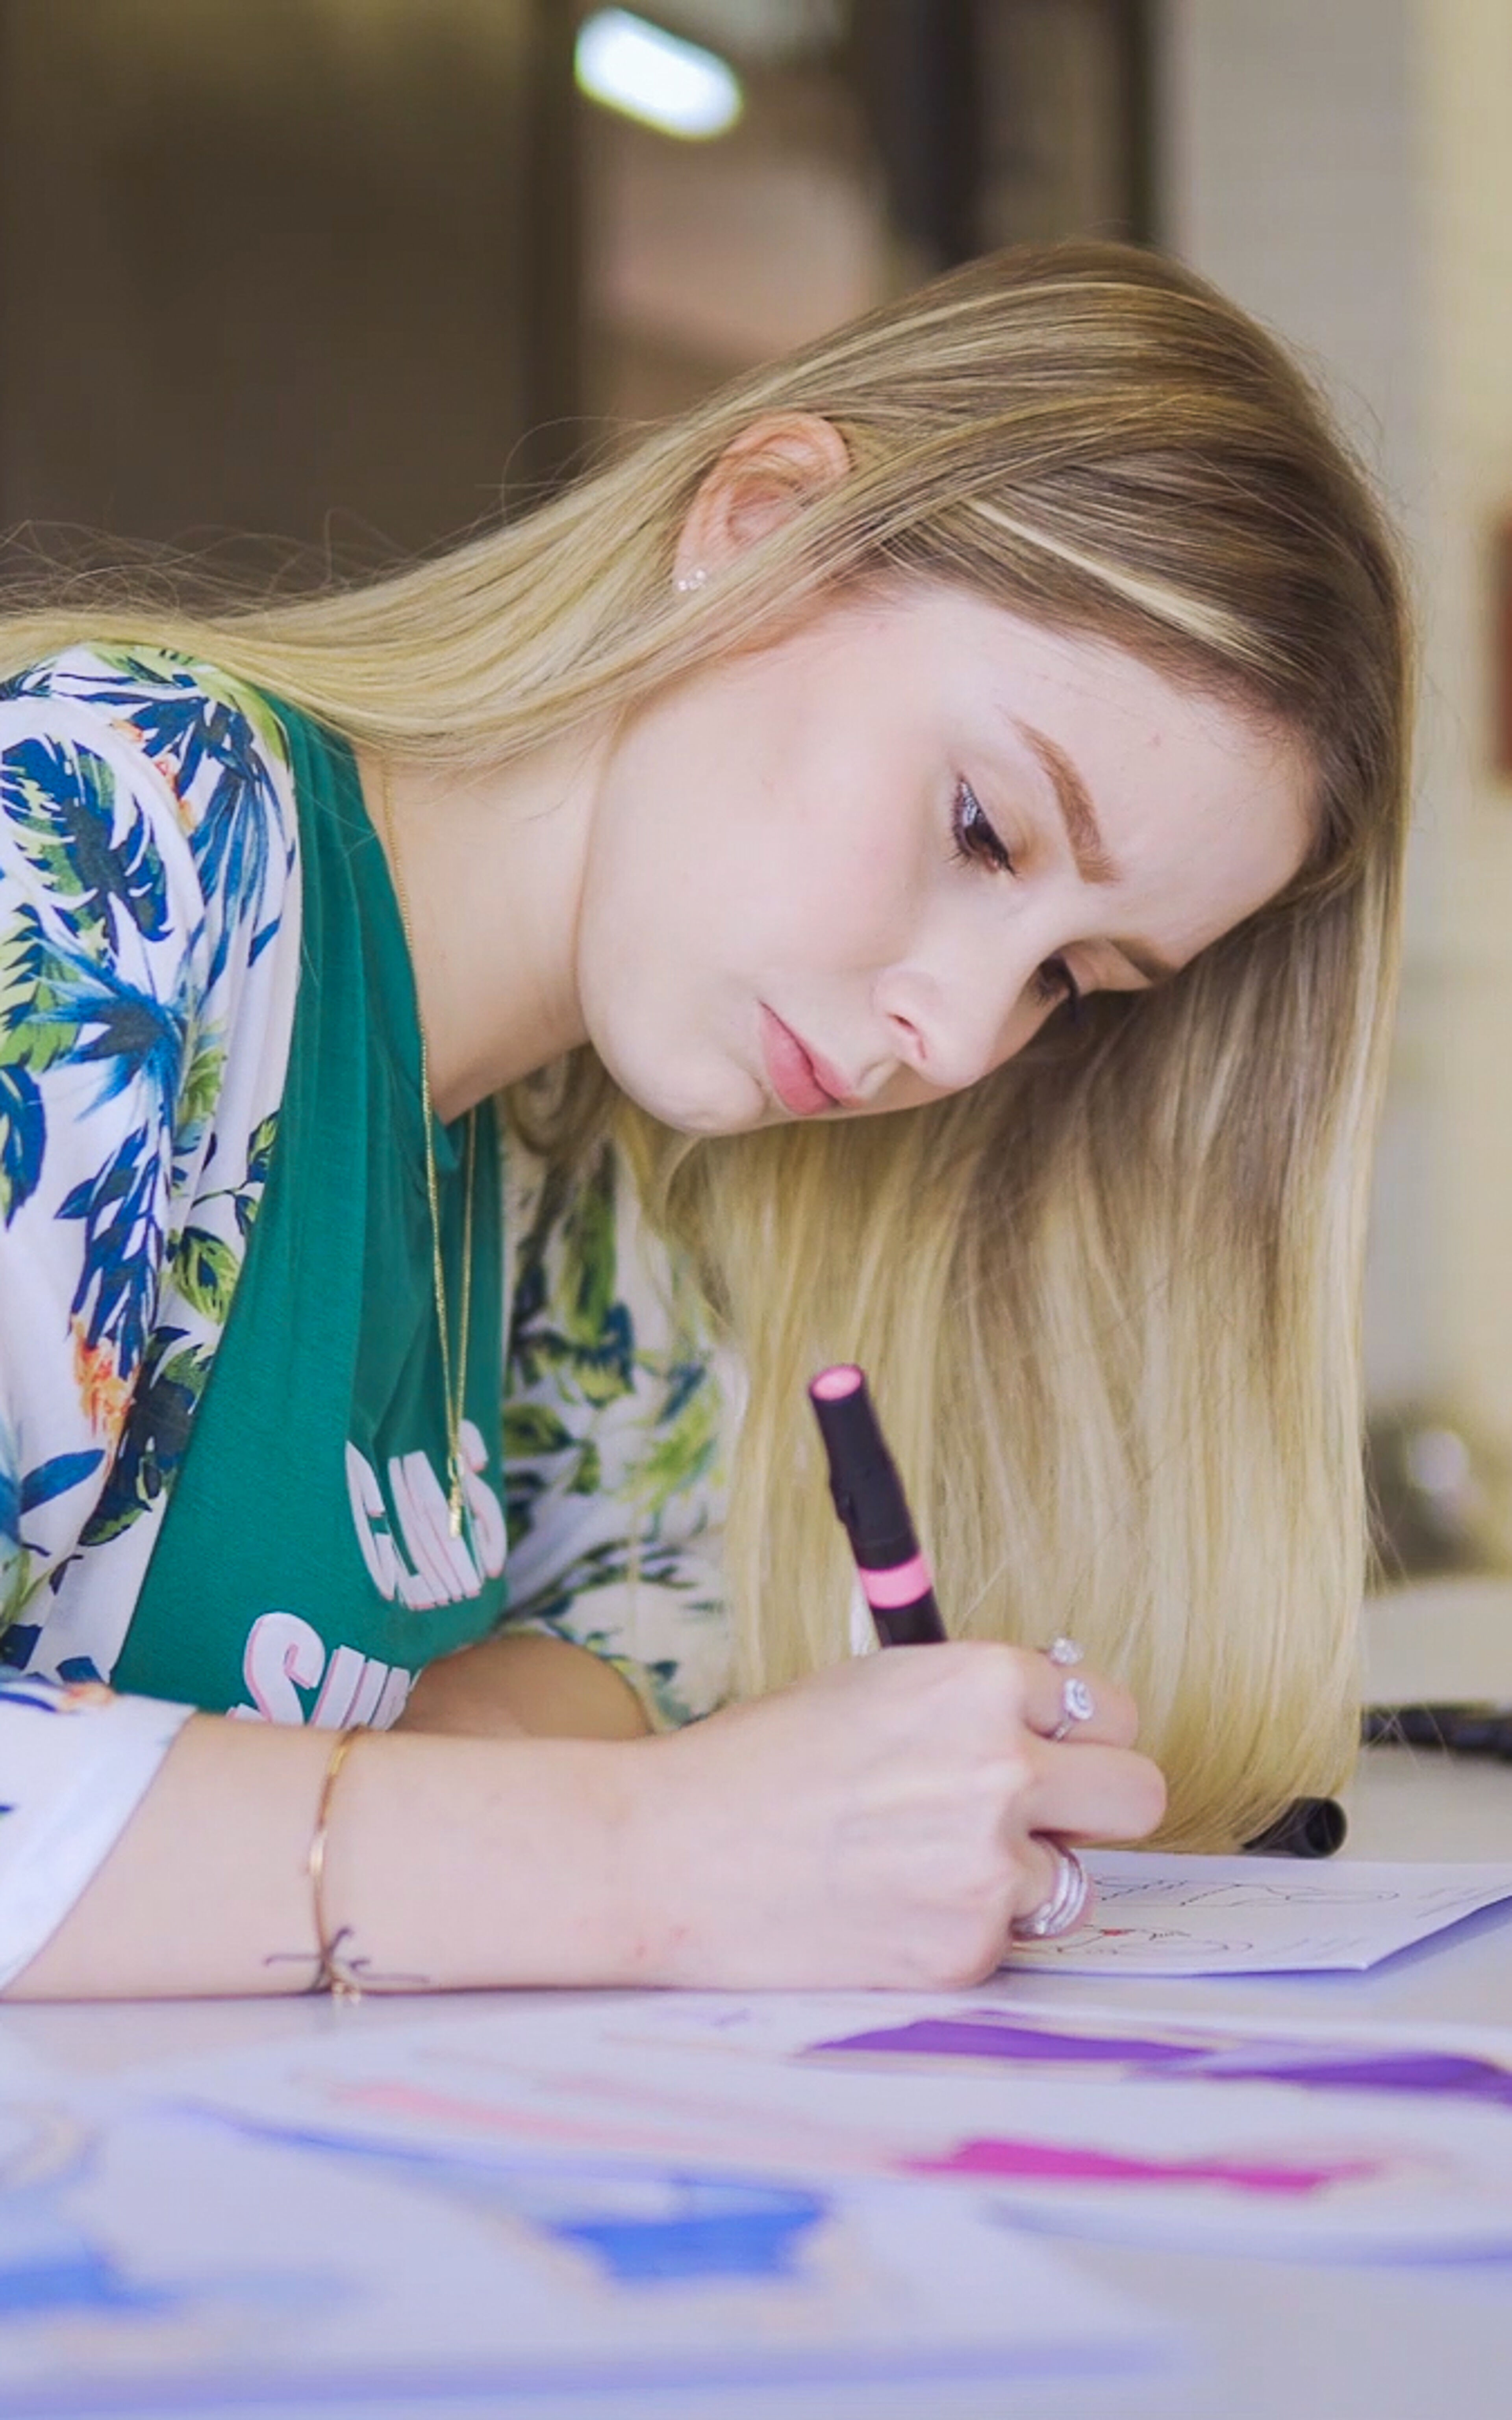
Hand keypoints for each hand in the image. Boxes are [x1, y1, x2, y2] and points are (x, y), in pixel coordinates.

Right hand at [617, 1641, 1164, 1989]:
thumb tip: (1061, 1715)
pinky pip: (1009, 1942)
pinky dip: (963, 1930)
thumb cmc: (760, 1761)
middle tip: (1039, 1816)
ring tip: (929, 1867)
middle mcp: (1003, 1770)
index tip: (1048, 1750)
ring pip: (1077, 1880)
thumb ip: (974, 1701)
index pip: (1107, 1709)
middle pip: (1138, 1793)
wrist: (670, 1854)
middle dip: (1094, 1805)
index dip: (1072, 1735)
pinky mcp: (966, 1952)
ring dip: (1026, 1876)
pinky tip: (889, 1910)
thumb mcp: (875, 1687)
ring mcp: (990, 1869)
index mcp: (982, 1683)